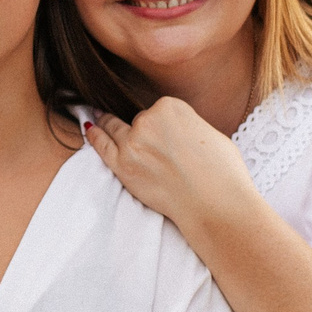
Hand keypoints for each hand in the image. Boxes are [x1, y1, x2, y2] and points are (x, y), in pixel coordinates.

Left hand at [83, 98, 262, 259]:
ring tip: (98, 120)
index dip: (163, 125)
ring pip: (116, 129)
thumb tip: (180, 132)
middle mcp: (148, 119)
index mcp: (171, 106)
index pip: (158, 110)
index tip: (164, 134)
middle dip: (143, 132)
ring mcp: (132, 142)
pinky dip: (94, 135)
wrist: (215, 204)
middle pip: (139, 121)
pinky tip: (89, 128)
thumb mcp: (211, 134)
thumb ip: (188, 126)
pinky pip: (101, 145)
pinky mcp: (122, 165)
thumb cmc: (222, 173)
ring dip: (108, 124)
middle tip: (146, 144)